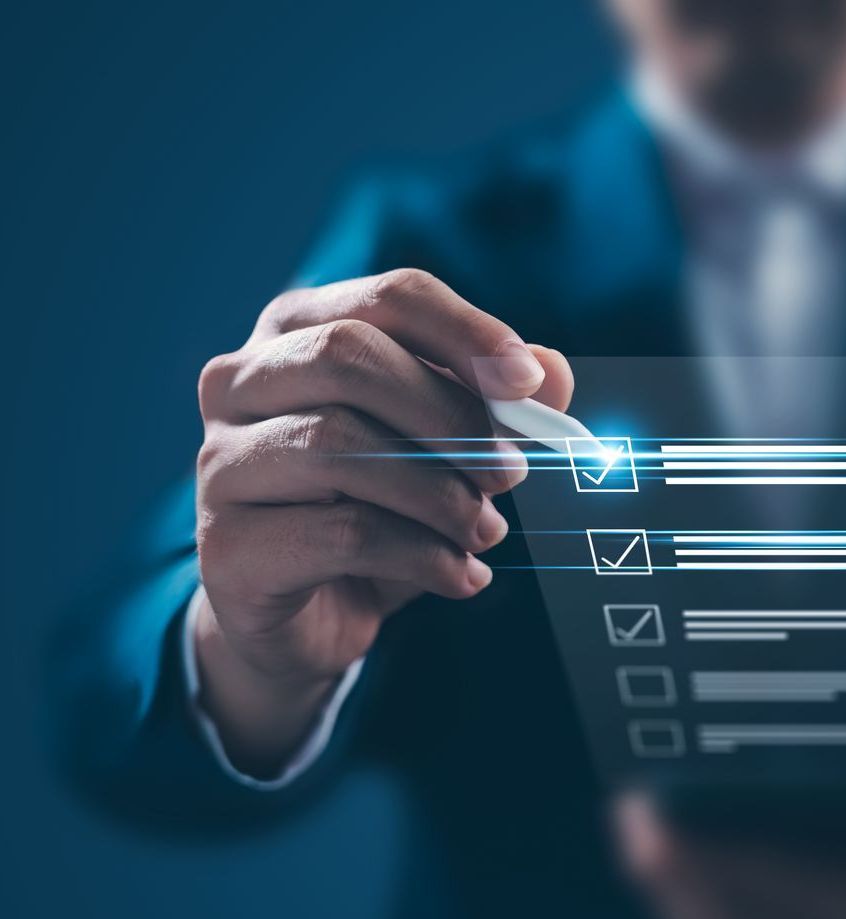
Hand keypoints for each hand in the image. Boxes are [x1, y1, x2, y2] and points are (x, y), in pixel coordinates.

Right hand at [193, 268, 572, 775]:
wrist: (310, 619)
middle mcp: (239, 381)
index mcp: (297, 332)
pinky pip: (342, 532)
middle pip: (348, 355)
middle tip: (511, 474)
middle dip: (451, 416)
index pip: (387, 297)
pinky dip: (424, 556)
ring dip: (441, 495)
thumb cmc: (377, 511)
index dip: (465, 331)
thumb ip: (496, 406)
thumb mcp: (446, 453)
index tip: (526, 381)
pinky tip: (462, 576)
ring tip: (486, 532)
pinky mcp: (225, 544)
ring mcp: (219, 460)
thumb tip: (551, 370)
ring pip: (340, 444)